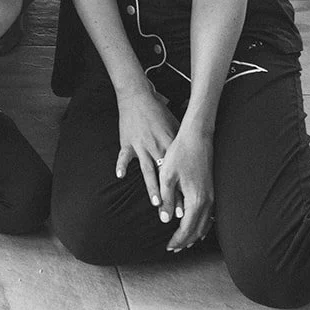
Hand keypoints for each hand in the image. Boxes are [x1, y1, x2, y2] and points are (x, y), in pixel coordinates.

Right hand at [115, 81, 178, 210]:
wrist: (137, 97)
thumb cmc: (157, 110)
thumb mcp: (173, 124)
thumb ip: (180, 141)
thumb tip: (189, 156)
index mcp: (169, 144)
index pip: (179, 171)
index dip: (183, 188)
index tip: (189, 205)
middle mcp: (156, 147)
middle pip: (165, 176)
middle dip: (171, 195)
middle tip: (176, 212)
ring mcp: (141, 146)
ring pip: (148, 170)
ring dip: (152, 188)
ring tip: (156, 203)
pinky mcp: (127, 143)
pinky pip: (124, 157)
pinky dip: (121, 165)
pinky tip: (120, 176)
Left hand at [159, 124, 214, 251]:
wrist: (197, 137)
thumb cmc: (180, 154)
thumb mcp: (167, 176)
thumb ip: (167, 199)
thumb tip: (165, 219)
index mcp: (196, 199)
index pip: (187, 228)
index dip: (177, 239)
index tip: (168, 247)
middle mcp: (207, 201)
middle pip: (198, 230)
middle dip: (186, 241)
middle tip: (174, 248)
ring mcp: (212, 196)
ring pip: (206, 224)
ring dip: (194, 234)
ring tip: (184, 241)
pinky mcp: (213, 189)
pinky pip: (210, 215)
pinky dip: (203, 225)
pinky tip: (197, 225)